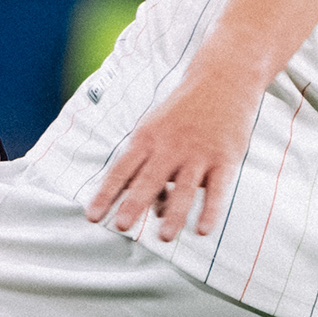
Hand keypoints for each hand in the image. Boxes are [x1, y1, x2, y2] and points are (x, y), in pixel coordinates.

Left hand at [84, 66, 259, 242]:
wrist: (223, 79)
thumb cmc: (183, 113)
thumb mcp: (158, 129)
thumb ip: (152, 167)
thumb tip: (156, 210)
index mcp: (147, 138)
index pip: (122, 170)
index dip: (106, 194)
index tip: (92, 217)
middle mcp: (171, 146)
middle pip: (150, 179)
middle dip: (135, 203)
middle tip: (122, 226)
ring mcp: (199, 152)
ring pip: (185, 188)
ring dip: (174, 214)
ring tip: (163, 237)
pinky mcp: (225, 158)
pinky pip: (217, 189)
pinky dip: (210, 210)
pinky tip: (203, 230)